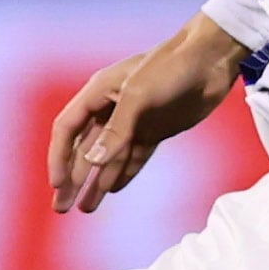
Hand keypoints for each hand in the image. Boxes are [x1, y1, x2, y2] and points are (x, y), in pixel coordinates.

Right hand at [47, 14, 248, 214]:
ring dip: (96, 182)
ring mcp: (134, 121)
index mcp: (99, 92)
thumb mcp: (138, 96)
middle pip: (84, 148)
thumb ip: (116, 131)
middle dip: (72, 178)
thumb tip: (92, 161)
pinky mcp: (155, 130)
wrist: (211, 60)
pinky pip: (133, 157)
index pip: (67, 128)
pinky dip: (122, 174)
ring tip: (85, 209)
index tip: (57, 185)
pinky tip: (113, 191)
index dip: (59, 157)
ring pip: (108, 157)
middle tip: (62, 208)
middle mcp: (111, 108)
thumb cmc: (170, 68)